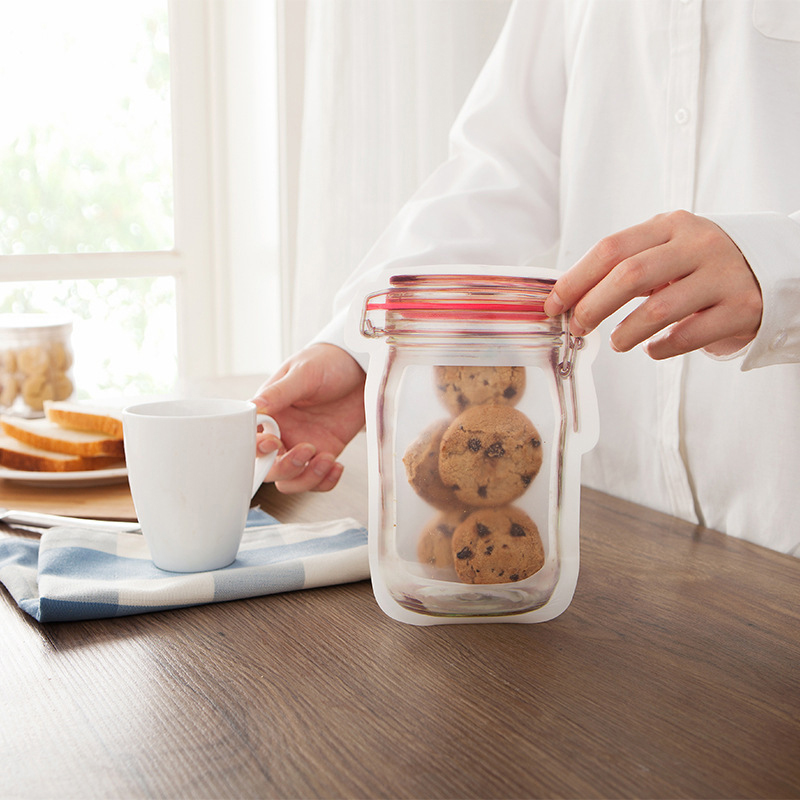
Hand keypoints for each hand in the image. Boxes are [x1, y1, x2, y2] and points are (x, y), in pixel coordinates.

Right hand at [251, 343, 365, 492]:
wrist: (362, 367)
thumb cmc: (328, 361)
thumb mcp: (304, 373)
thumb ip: (280, 392)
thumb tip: (255, 406)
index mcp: (269, 413)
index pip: (251, 440)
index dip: (257, 449)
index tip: (274, 443)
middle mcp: (283, 432)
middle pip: (269, 468)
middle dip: (286, 467)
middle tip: (307, 449)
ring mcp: (303, 444)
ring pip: (292, 479)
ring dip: (307, 478)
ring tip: (327, 460)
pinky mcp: (325, 451)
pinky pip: (317, 479)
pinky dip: (325, 481)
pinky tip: (336, 466)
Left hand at [543, 211, 762, 358]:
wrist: (774, 268)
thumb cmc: (701, 265)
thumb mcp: (667, 250)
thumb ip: (625, 265)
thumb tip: (569, 296)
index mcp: (670, 226)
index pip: (610, 249)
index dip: (576, 279)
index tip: (554, 304)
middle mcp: (698, 245)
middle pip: (630, 276)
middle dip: (593, 306)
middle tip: (579, 327)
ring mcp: (723, 276)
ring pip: (658, 309)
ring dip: (625, 333)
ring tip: (618, 342)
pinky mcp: (741, 308)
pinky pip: (687, 336)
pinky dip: (660, 348)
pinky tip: (653, 348)